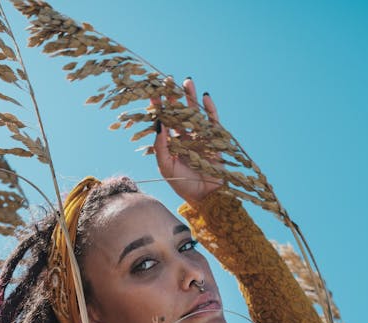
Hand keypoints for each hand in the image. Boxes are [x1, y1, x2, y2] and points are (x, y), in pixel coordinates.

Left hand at [153, 77, 222, 203]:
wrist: (205, 197)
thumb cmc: (183, 184)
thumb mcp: (166, 166)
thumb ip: (160, 146)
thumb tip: (158, 123)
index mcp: (172, 144)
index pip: (163, 121)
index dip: (158, 107)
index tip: (152, 92)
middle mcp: (185, 138)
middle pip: (178, 113)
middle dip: (174, 97)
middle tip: (168, 80)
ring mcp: (200, 138)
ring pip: (194, 113)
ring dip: (191, 98)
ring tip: (187, 81)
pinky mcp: (215, 140)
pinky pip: (212, 121)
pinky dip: (209, 109)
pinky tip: (205, 97)